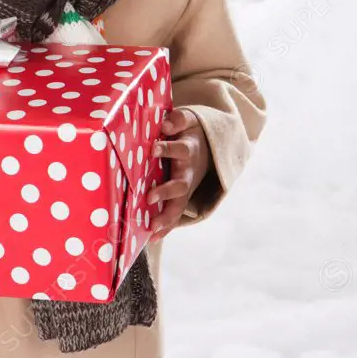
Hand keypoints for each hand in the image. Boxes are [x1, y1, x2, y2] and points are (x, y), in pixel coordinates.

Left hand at [147, 107, 210, 241]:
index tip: (154, 148)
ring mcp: (186, 187)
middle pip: (181, 184)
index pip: (179, 149)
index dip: (167, 149)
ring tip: (152, 227)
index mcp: (188, 149)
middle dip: (166, 191)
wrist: (206, 147)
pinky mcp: (182, 198)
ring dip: (166, 216)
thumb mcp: (187, 120)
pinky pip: (175, 214)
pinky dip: (166, 227)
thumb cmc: (188, 131)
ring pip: (179, 204)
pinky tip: (153, 237)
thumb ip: (178, 120)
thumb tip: (165, 125)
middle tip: (149, 196)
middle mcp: (188, 171)